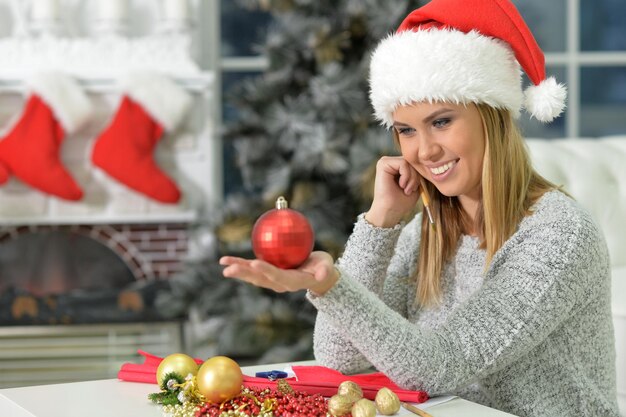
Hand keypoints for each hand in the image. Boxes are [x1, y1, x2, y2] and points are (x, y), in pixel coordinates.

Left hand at [220, 251, 337, 295]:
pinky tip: (227, 260)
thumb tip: (322, 275)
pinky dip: (240, 265)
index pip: (278, 276)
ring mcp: (272, 280)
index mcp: (292, 282)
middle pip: (259, 279)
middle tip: (228, 270)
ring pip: (252, 276)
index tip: (254, 263)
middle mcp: (279, 283)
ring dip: (238, 270)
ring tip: (223, 264)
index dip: (266, 270)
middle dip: (243, 274)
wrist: (317, 277)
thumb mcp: (327, 268)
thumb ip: (324, 271)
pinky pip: (252, 270)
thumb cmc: (323, 269)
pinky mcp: (267, 274)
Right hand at [366, 156, 420, 226]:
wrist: (389, 212)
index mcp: (396, 167)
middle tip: (410, 190)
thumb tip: (426, 163)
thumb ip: (418, 173)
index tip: (414, 189)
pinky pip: (403, 163)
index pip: (414, 163)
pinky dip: (406, 175)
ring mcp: (385, 162)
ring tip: (406, 189)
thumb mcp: (415, 185)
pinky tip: (401, 185)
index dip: (418, 176)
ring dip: (412, 178)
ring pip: (409, 162)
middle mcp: (390, 162)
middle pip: (412, 161)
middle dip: (416, 177)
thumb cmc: (401, 202)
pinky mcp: (383, 164)